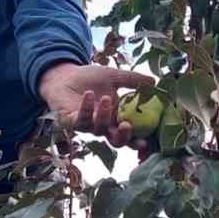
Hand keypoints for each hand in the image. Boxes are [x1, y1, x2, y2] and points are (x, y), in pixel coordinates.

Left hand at [38, 62, 155, 150]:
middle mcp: (102, 126)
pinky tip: (89, 95)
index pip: (129, 134)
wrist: (64, 75)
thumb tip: (154, 81)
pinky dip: (86, 107)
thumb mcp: (115, 77)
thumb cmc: (90, 78)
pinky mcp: (70, 121)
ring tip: (106, 98)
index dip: (137, 140)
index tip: (145, 142)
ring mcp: (87, 125)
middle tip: (127, 125)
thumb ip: (133, 80)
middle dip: (122, 137)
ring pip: (97, 129)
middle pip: (115, 141)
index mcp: (116, 118)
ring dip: (103, 116)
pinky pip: (80, 119)